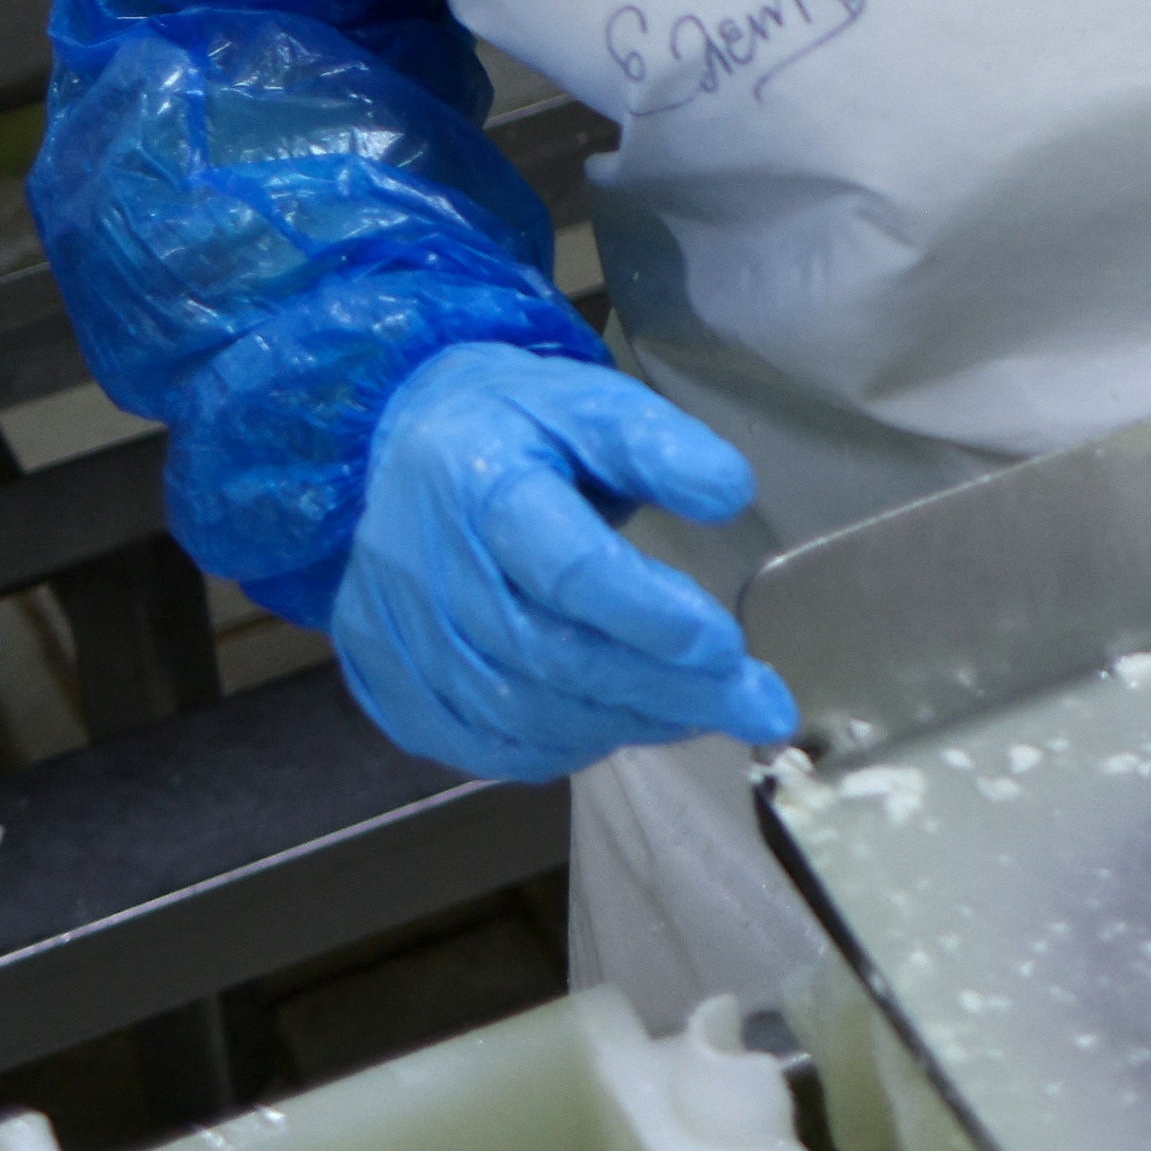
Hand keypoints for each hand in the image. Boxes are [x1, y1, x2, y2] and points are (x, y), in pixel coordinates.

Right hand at [330, 345, 799, 784]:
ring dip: (627, 723)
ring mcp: (401, 640)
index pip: (568, 570)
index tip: (730, 646)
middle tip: (759, 706)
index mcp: (481, 485)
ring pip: (522, 714)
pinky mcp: (394, 689)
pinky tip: (629, 724)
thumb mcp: (591, 403)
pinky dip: (566, 747)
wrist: (392, 453)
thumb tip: (731, 493)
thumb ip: (660, 445)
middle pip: (553, 656)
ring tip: (709, 712)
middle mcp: (428, 572)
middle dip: (667, 688)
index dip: (651, 614)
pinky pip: (486, 745)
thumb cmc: (516, 428)